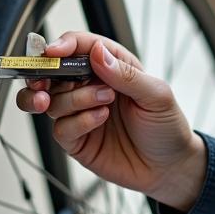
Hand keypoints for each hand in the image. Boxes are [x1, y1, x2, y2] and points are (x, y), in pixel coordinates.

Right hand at [15, 31, 207, 209]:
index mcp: (111, 67)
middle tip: (46, 83)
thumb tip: (97, 52)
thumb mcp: (156, 95)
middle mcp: (90, 87)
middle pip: (52, 73)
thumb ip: (126, 74)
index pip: (79, 47)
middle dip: (44, 75)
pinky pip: (60, 129)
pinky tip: (100, 120)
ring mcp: (81, 114)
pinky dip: (78, 123)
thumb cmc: (166, 126)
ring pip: (52, 101)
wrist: (170, 168)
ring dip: (73, 99)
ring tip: (104, 102)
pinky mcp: (77, 140)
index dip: (63, 46)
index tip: (55, 52)